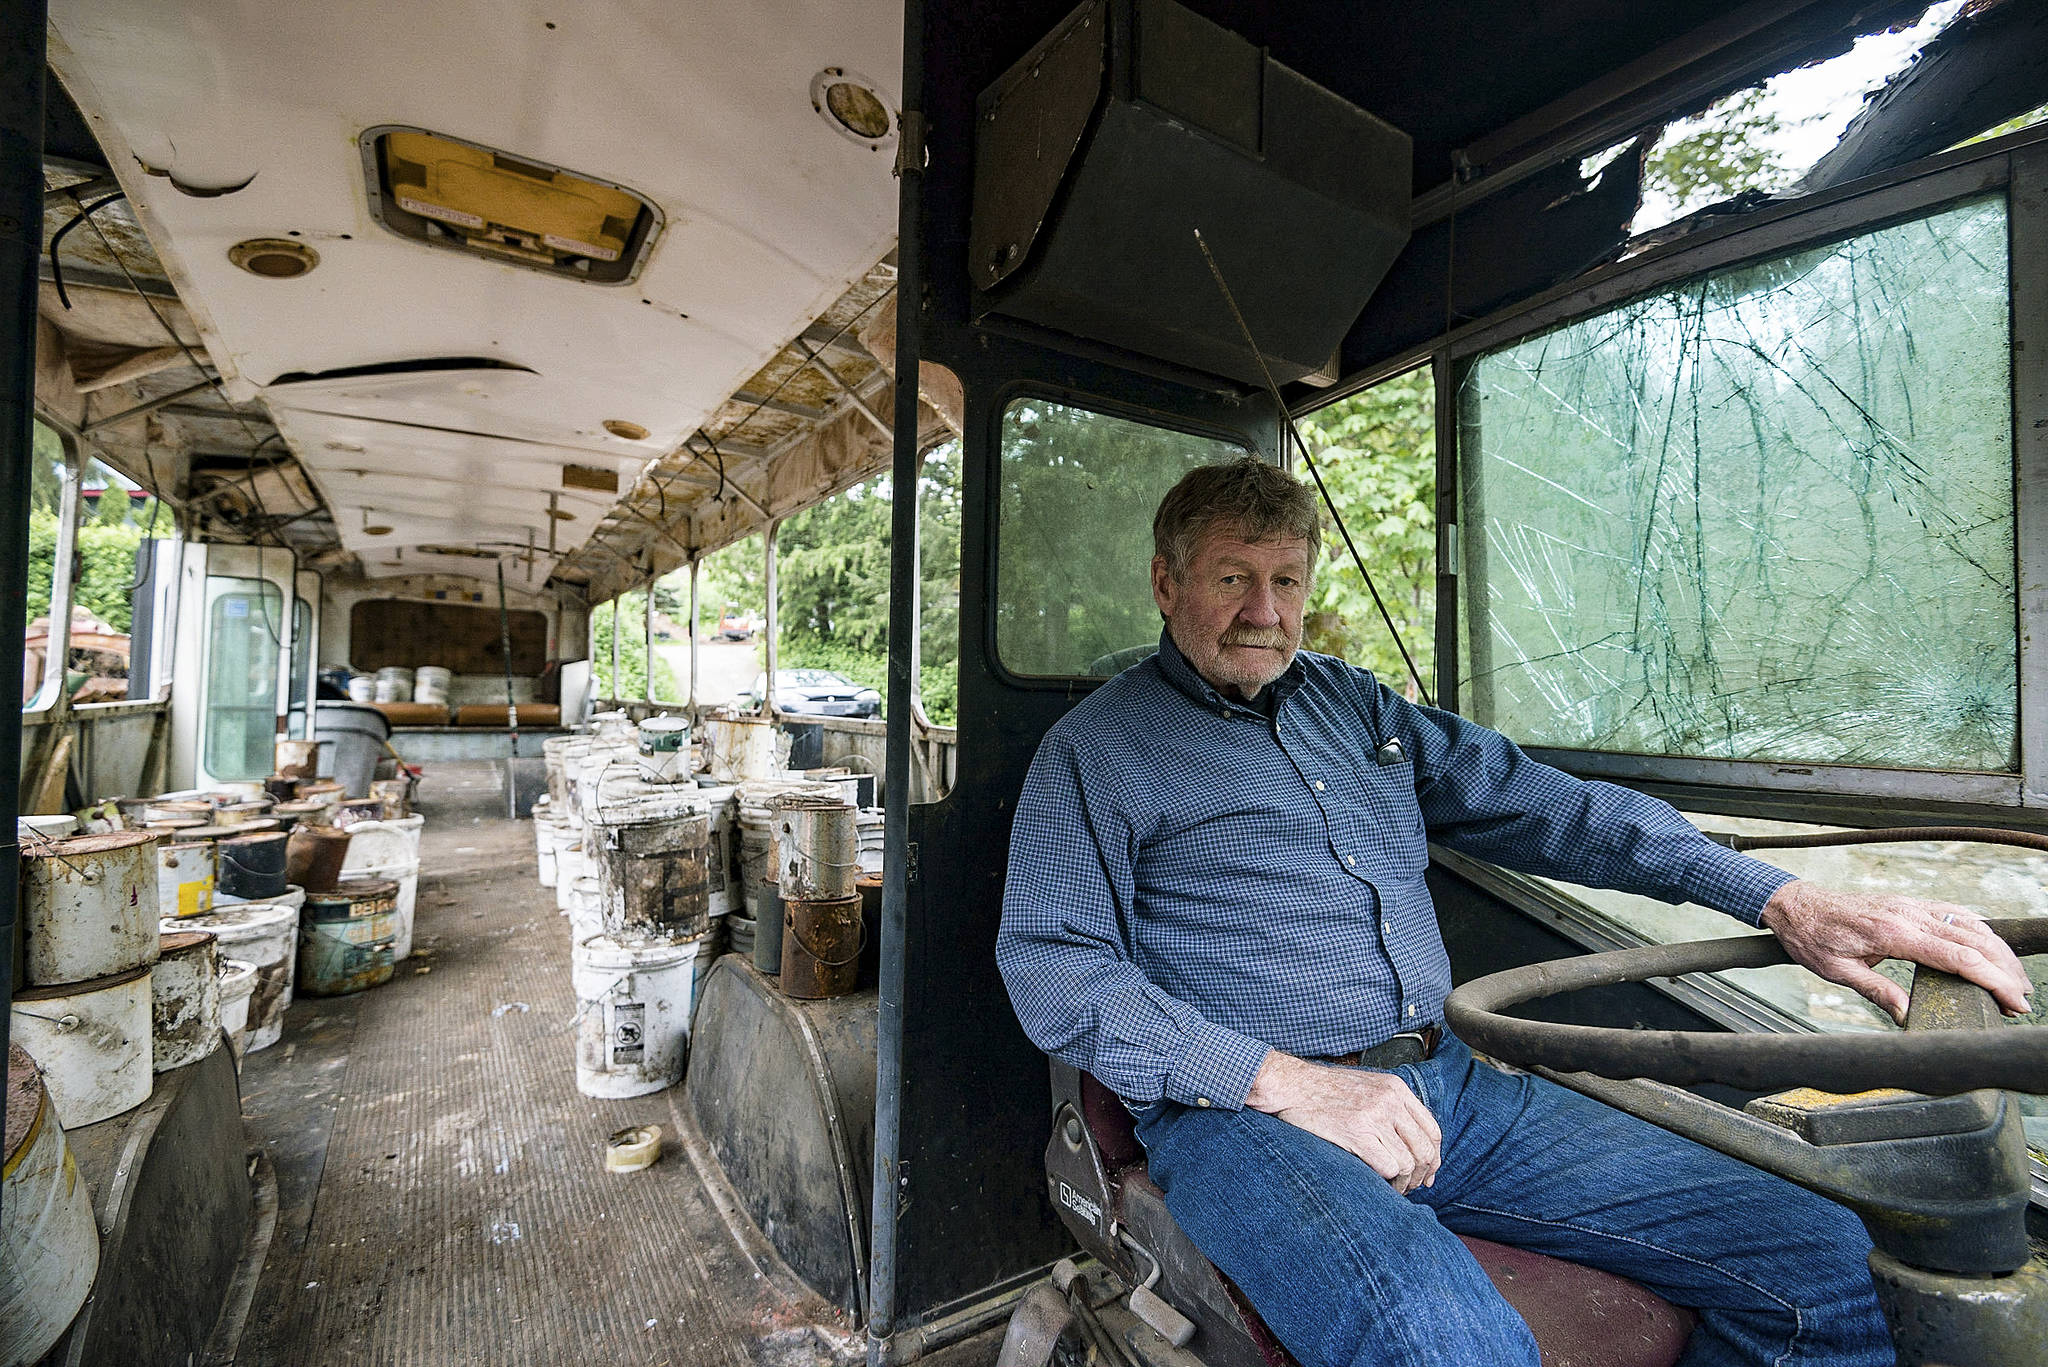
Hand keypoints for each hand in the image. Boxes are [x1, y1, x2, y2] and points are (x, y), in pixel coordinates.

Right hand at [1245, 1051, 1440, 1192]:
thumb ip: (1391, 1107)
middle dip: (1421, 1175)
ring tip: (1393, 1187)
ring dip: (1403, 1182)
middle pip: (1425, 1149)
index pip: (1432, 1130)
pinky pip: (1388, 1167)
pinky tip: (1379, 1183)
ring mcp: (1375, 1116)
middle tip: (1411, 1186)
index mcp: (1396, 1088)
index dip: (1433, 1157)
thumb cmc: (1324, 1091)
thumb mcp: (1367, 1087)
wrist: (1292, 1085)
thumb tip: (1412, 1143)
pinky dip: (1387, 1181)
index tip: (1427, 1173)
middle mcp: (1390, 1100)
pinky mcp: (1357, 1133)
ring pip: (1408, 1162)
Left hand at [1760, 881, 2033, 1024]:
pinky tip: (1990, 947)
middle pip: (1974, 941)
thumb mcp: (1837, 972)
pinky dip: (1979, 930)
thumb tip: (1908, 1016)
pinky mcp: (1909, 903)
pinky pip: (1954, 912)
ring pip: (1970, 924)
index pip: (1958, 958)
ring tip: (2013, 980)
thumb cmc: (1812, 939)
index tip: (2014, 1001)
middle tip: (2022, 1000)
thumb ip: (1877, 991)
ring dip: (1998, 951)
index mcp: (1894, 933)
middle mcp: (1909, 914)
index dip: (1992, 980)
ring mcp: (1911, 905)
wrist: (1795, 905)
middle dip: (2005, 971)